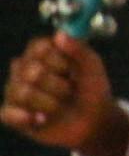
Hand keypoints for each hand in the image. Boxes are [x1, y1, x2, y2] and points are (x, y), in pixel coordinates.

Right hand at [2, 34, 125, 155]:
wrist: (94, 120)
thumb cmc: (91, 89)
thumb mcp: (92, 67)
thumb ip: (79, 49)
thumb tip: (60, 34)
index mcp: (40, 52)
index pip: (39, 48)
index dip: (59, 61)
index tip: (72, 70)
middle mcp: (22, 69)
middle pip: (32, 72)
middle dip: (59, 86)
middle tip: (69, 91)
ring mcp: (15, 91)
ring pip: (23, 93)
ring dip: (51, 103)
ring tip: (60, 106)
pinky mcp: (12, 114)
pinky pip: (7, 114)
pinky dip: (25, 118)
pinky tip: (42, 119)